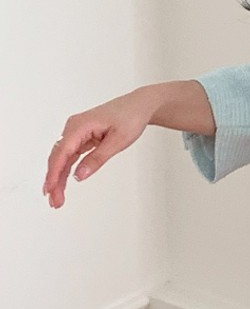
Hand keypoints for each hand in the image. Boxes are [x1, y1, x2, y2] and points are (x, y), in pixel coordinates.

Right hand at [42, 89, 157, 208]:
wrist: (139, 106)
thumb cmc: (130, 118)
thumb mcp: (118, 141)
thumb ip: (97, 158)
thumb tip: (79, 176)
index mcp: (80, 125)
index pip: (62, 152)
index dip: (54, 173)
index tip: (50, 189)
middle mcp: (74, 127)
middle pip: (58, 157)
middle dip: (54, 180)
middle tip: (55, 202)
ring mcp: (77, 132)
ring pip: (62, 158)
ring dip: (59, 178)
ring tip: (58, 198)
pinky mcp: (82, 137)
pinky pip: (70, 156)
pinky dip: (66, 170)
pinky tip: (62, 183)